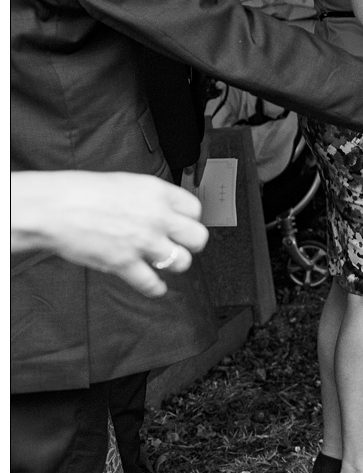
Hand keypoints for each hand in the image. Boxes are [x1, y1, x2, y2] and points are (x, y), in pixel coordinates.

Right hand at [11, 171, 208, 297]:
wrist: (55, 208)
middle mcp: (157, 217)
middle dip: (192, 244)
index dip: (189, 219)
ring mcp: (143, 242)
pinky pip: (151, 283)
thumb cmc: (82, 192)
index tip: (183, 224)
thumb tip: (162, 209)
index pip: (195, 209)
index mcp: (158, 193)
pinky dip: (155, 289)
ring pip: (182, 262)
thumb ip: (150, 198)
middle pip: (198, 237)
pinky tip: (156, 288)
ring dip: (175, 265)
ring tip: (165, 263)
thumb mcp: (127, 183)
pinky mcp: (125, 263)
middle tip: (182, 245)